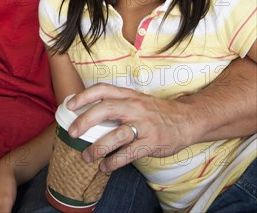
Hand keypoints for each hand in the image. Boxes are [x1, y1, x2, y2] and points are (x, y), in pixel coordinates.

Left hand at [66, 84, 192, 171]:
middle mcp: (135, 107)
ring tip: (87, 156)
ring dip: (98, 147)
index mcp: (129, 95)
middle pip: (106, 108)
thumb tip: (89, 114)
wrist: (186, 119)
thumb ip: (117, 104)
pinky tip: (106, 167)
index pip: (103, 89)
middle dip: (86, 120)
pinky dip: (114, 162)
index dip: (84, 96)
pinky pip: (129, 153)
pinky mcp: (152, 142)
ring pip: (116, 134)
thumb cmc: (156, 111)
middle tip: (72, 132)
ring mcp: (144, 125)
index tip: (69, 104)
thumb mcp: (137, 100)